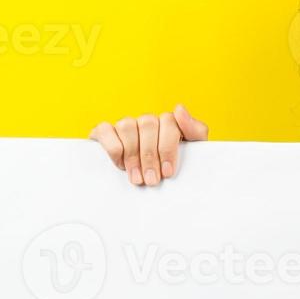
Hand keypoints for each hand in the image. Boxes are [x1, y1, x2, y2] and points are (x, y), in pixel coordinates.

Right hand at [88, 104, 208, 186]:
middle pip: (148, 124)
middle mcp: (146, 121)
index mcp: (167, 123)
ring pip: (127, 125)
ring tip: (137, 178)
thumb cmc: (170, 170)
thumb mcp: (191, 153)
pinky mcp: (105, 132)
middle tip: (152, 180)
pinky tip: (120, 165)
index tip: (168, 172)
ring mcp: (126, 125)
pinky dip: (113, 148)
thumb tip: (179, 109)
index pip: (168, 121)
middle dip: (150, 156)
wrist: (145, 189)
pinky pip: (105, 130)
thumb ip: (195, 131)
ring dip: (132, 155)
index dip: (168, 147)